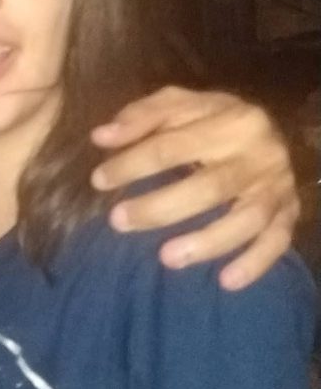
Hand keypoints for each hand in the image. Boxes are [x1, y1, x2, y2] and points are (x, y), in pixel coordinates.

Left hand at [90, 86, 298, 289]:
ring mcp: (276, 186)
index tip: (99, 181)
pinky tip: (225, 282)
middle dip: (160, 208)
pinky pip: (276, 242)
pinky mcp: (289, 213)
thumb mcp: (180, 107)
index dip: (133, 164)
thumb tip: (102, 136)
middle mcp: (260, 153)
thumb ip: (142, 117)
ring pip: (245, 219)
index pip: (174, 146)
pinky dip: (254, 263)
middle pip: (210, 187)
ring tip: (166, 258)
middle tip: (118, 222)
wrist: (270, 134)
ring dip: (206, 242)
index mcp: (231, 120)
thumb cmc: (213, 123)